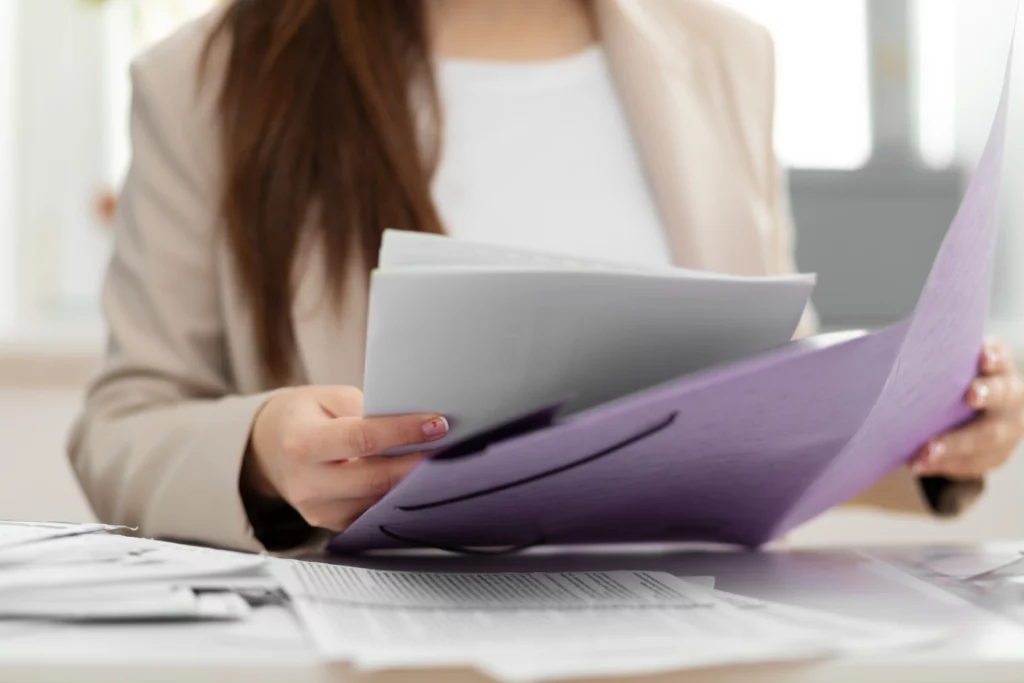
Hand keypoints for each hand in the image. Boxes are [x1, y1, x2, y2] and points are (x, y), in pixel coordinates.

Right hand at [246, 385, 447, 530]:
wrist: (270, 448)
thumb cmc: (305, 416)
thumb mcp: (329, 398)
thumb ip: (367, 410)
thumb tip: (415, 423)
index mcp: (302, 443)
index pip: (360, 439)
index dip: (403, 432)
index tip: (437, 424)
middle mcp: (307, 483)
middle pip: (375, 478)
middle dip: (418, 464)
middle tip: (453, 448)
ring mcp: (319, 511)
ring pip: (378, 500)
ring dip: (413, 484)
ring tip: (444, 463)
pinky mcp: (332, 525)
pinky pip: (373, 513)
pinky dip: (397, 497)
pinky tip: (420, 482)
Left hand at [911, 339, 1023, 478]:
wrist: (972, 417)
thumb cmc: (946, 383)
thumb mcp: (945, 368)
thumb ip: (929, 361)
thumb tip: (876, 347)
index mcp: (997, 368)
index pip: (999, 357)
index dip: (994, 356)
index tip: (983, 356)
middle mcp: (1009, 396)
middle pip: (1003, 396)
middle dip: (987, 395)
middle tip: (971, 395)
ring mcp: (1007, 428)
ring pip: (988, 438)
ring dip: (956, 444)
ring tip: (925, 452)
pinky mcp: (995, 455)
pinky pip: (973, 463)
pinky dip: (944, 465)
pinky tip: (919, 465)